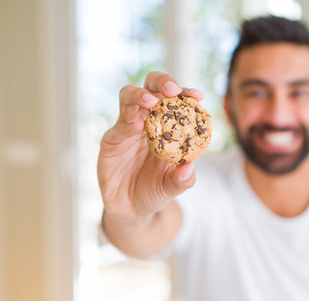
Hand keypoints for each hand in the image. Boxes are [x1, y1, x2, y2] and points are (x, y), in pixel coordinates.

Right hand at [97, 72, 203, 220]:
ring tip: (151, 102)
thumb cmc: (155, 191)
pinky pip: (118, 127)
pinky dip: (127, 124)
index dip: (185, 94)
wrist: (131, 209)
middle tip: (172, 90)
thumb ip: (183, 179)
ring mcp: (126, 128)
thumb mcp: (172, 188)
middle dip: (161, 82)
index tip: (197, 95)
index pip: (175, 101)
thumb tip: (190, 166)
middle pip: (150, 88)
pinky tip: (138, 127)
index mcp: (166, 125)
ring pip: (128, 98)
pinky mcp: (111, 141)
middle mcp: (146, 121)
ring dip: (140, 95)